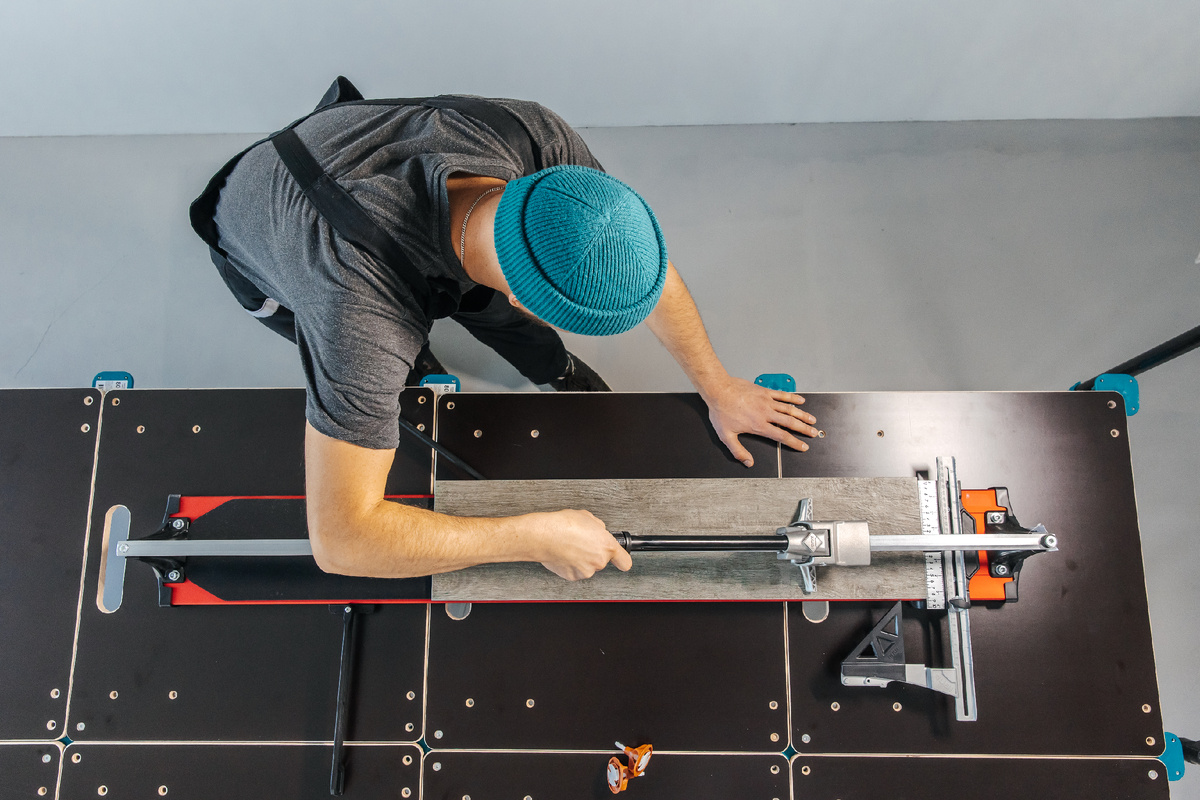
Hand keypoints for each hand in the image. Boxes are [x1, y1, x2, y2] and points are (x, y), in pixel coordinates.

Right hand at [527, 510, 633, 580]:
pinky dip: (571, 564)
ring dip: (581, 559)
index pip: (624, 561)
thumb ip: (598, 527)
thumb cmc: (563, 525)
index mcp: (606, 546)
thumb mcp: (588, 517)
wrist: (544, 536)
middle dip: (593, 552)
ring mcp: (585, 570)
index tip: (621, 560)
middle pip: (601, 560)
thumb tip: (598, 530)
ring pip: (587, 566)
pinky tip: (564, 553)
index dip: (622, 560)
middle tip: (581, 542)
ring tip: (570, 546)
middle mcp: (598, 561)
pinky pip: (575, 571)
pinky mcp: (572, 576)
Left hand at [701, 376, 817, 466]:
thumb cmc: (721, 411)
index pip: (782, 437)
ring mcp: (766, 401)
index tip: (804, 446)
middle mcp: (766, 413)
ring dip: (802, 414)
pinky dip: (793, 398)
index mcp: (759, 426)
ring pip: (789, 409)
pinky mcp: (764, 391)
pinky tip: (801, 401)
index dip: (795, 443)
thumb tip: (748, 462)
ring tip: (812, 419)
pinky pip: (782, 395)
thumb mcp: (726, 436)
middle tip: (814, 433)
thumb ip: (738, 451)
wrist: (718, 390)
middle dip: (804, 429)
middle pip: (790, 422)